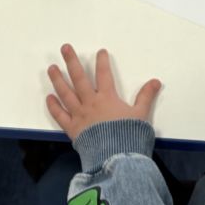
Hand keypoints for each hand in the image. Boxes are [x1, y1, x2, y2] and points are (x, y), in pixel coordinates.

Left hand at [45, 44, 161, 142]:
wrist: (115, 156)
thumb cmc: (129, 135)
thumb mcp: (141, 115)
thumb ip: (146, 97)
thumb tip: (155, 81)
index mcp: (107, 98)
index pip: (104, 74)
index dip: (102, 62)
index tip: (100, 52)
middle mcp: (91, 102)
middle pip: (79, 78)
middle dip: (72, 62)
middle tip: (65, 48)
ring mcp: (79, 115)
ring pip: (66, 93)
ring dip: (58, 80)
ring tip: (51, 68)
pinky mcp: (72, 128)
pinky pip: (60, 115)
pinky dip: (54, 106)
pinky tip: (49, 97)